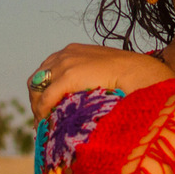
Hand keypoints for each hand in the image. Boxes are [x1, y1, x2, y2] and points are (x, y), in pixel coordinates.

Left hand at [27, 44, 174, 120]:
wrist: (138, 72)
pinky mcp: (67, 77)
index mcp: (73, 51)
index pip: (47, 69)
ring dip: (38, 106)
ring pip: (36, 88)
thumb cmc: (129, 76)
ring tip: (45, 122)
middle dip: (37, 97)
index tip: (48, 105)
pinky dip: (42, 111)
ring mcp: (65, 64)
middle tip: (43, 116)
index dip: (44, 89)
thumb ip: (90, 78)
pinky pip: (45, 98)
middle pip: (37, 78)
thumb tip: (86, 95)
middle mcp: (64, 55)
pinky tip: (47, 122)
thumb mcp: (103, 72)